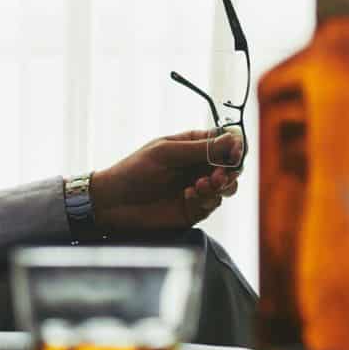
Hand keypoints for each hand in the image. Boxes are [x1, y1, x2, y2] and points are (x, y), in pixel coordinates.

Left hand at [90, 129, 240, 235]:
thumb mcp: (167, 153)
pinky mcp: (194, 209)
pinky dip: (206, 199)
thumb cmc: (135, 171)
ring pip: (227, 186)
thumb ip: (201, 149)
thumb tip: (234, 140)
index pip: (225, 142)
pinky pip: (213, 204)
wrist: (113, 203)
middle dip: (230, 170)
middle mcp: (198, 166)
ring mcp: (198, 188)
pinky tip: (189, 196)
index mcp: (193, 145)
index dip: (235, 147)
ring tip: (202, 186)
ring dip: (220, 185)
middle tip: (217, 176)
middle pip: (231, 166)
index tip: (235, 154)